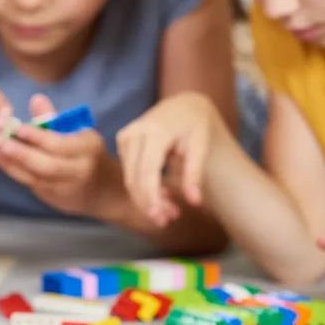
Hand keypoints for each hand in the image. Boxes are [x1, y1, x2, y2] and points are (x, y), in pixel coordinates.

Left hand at [0, 95, 111, 216]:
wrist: (105, 191)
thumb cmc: (87, 153)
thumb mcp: (79, 132)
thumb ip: (54, 118)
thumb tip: (36, 99)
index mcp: (88, 148)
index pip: (61, 144)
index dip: (38, 137)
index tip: (17, 127)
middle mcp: (79, 170)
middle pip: (47, 165)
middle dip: (20, 153)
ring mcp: (65, 187)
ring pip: (34, 177)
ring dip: (9, 162)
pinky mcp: (52, 198)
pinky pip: (28, 183)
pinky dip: (11, 169)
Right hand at [116, 93, 227, 225]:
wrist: (182, 105)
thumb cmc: (194, 124)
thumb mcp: (201, 146)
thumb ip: (195, 173)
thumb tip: (195, 202)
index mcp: (155, 132)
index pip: (147, 172)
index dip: (151, 197)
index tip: (160, 217)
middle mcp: (135, 133)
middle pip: (135, 178)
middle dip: (149, 203)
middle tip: (169, 219)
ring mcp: (125, 136)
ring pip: (130, 178)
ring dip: (146, 198)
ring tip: (170, 210)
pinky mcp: (122, 140)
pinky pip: (129, 171)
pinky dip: (143, 187)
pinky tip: (162, 194)